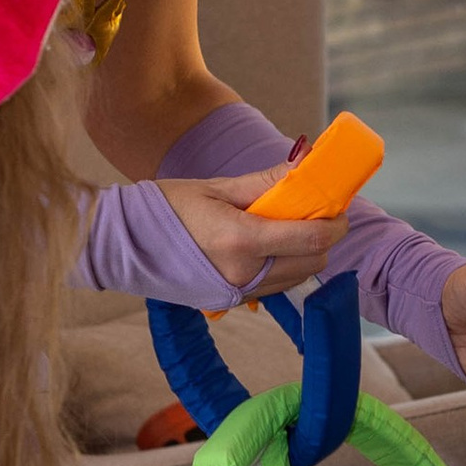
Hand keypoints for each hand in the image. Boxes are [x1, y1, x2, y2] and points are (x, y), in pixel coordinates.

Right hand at [160, 173, 345, 302]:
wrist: (126, 244)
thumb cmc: (167, 208)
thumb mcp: (217, 187)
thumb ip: (265, 182)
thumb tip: (305, 165)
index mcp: (240, 240)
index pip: (311, 239)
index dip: (335, 224)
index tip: (339, 208)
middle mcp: (243, 274)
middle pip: (312, 263)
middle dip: (325, 239)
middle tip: (317, 214)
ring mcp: (237, 293)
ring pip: (297, 278)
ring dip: (306, 254)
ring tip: (292, 227)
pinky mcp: (230, 301)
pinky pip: (276, 287)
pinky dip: (285, 267)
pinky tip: (270, 246)